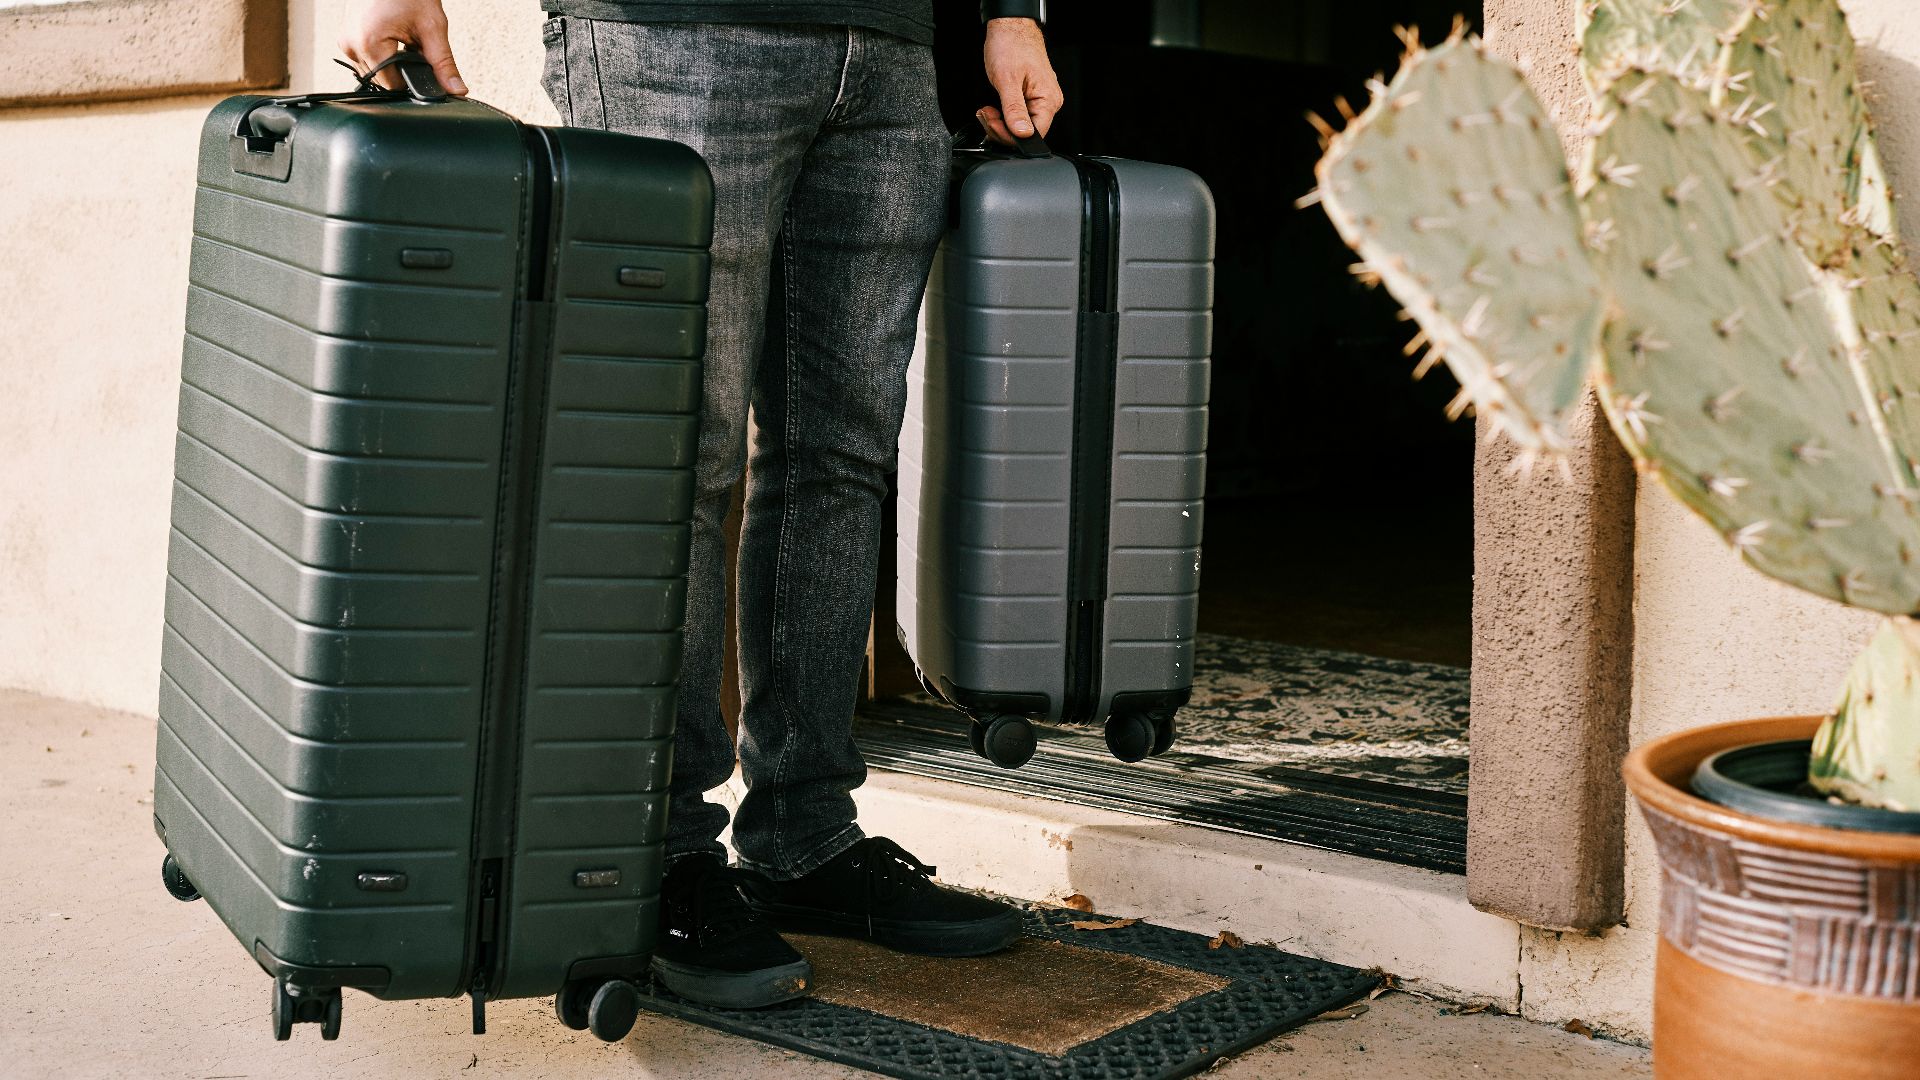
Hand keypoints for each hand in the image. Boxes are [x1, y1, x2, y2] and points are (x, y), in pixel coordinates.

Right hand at [340, 0, 467, 95]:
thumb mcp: (431, 27)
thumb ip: (443, 63)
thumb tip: (456, 90)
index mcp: (368, 44)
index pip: (394, 87)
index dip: (414, 85)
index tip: (427, 73)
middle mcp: (350, 45)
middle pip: (383, 81)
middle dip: (404, 72)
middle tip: (417, 48)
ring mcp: (345, 41)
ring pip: (375, 72)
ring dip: (393, 64)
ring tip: (405, 40)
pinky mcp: (346, 37)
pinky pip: (367, 59)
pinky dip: (383, 55)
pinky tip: (394, 39)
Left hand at [978, 18, 1061, 145]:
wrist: (1010, 26)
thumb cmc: (1011, 45)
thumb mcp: (1007, 80)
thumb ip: (1014, 110)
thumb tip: (1022, 133)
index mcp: (1048, 100)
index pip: (1034, 134)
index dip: (1011, 135)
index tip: (993, 124)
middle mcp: (1048, 101)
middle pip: (1026, 132)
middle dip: (1001, 128)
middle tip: (986, 115)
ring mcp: (1040, 98)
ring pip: (1019, 125)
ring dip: (999, 122)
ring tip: (987, 110)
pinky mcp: (1031, 96)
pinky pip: (1018, 114)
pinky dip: (1003, 115)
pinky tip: (993, 108)